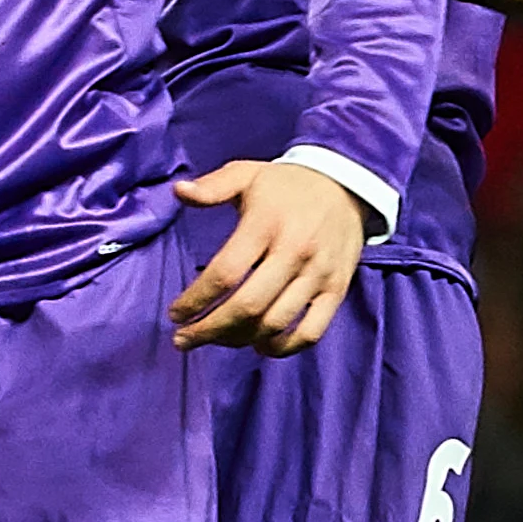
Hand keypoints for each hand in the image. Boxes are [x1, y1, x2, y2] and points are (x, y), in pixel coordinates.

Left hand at [167, 160, 367, 354]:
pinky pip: (312, 331)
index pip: (225, 273)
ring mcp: (318, 274)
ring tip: (215, 340)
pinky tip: (260, 347)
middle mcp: (293, 252)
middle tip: (183, 339)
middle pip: (247, 305)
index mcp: (266, 224)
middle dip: (209, 330)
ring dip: (239, 340)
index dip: (195, 300)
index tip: (175, 313)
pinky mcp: (337, 290)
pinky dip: (284, 347)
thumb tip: (179, 191)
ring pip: (275, 323)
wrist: (347, 184)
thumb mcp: (247, 174)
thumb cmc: (286, 185)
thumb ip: (212, 186)